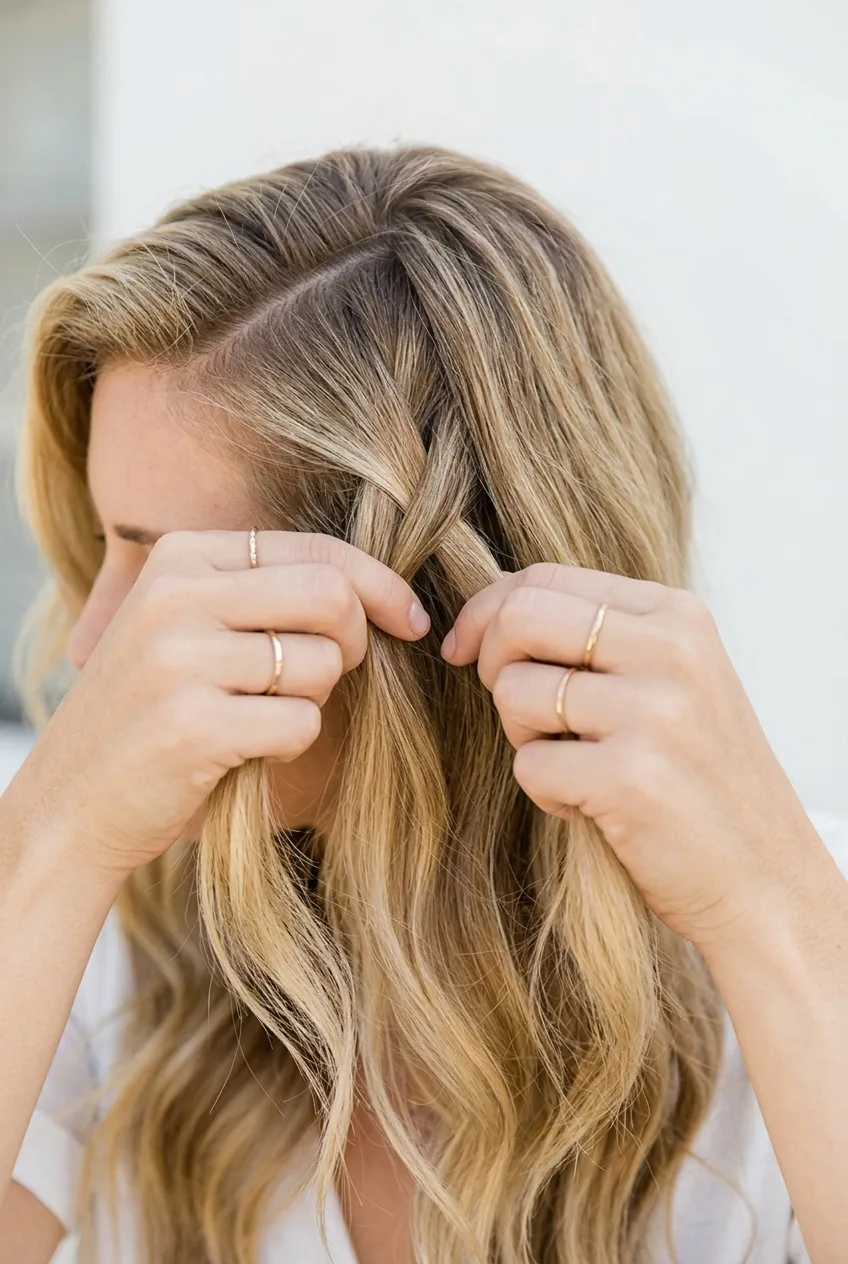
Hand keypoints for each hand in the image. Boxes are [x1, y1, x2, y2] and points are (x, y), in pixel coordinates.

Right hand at [6, 531, 429, 877]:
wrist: (71, 804)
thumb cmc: (150, 714)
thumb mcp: (188, 628)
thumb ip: (262, 595)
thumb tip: (379, 593)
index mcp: (180, 557)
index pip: (314, 550)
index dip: (380, 584)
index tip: (411, 620)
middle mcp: (177, 595)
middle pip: (331, 597)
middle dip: (355, 642)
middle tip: (332, 676)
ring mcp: (181, 658)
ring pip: (323, 663)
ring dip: (314, 701)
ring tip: (260, 718)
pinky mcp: (194, 725)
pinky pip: (303, 724)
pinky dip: (293, 746)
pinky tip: (245, 753)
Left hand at [442, 562, 825, 950]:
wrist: (765, 879)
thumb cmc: (701, 778)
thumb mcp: (671, 680)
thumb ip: (600, 634)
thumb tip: (492, 607)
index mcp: (677, 615)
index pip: (545, 577)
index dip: (487, 612)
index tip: (466, 650)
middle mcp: (670, 651)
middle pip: (519, 617)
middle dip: (492, 664)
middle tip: (520, 711)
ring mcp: (653, 713)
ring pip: (514, 692)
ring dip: (522, 737)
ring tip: (573, 764)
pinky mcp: (630, 779)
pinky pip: (528, 766)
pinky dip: (545, 793)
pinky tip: (591, 807)